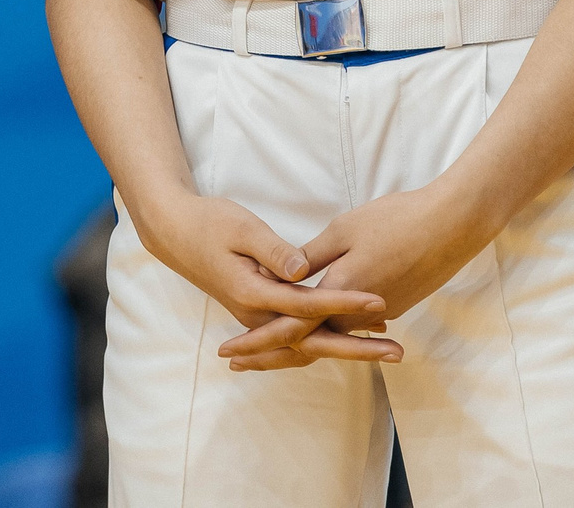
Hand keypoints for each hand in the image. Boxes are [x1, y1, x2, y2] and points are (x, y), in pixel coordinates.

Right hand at [131, 192, 402, 369]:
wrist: (175, 232)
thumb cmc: (209, 223)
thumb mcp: (242, 227)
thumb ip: (274, 252)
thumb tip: (303, 270)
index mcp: (254, 294)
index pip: (309, 304)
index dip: (346, 303)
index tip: (380, 302)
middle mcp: (257, 314)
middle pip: (314, 340)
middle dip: (358, 347)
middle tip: (398, 351)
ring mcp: (258, 317)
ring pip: (307, 344)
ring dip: (346, 346)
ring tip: (387, 346)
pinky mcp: (261, 313)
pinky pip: (298, 336)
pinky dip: (325, 340)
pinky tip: (351, 336)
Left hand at [215, 183, 488, 370]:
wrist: (453, 225)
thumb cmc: (396, 219)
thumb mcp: (344, 229)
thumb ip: (310, 256)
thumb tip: (284, 276)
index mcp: (338, 295)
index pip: (288, 328)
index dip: (255, 341)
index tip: (227, 352)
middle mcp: (355, 315)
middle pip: (304, 343)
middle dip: (268, 354)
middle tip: (236, 363)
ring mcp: (376, 314)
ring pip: (327, 336)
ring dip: (296, 343)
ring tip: (266, 351)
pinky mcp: (392, 305)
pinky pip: (348, 327)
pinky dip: (325, 332)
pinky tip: (314, 330)